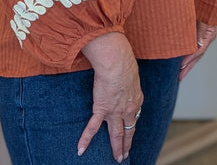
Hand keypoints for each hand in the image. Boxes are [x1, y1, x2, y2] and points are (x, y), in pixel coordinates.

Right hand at [78, 32, 142, 162]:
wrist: (117, 62)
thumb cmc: (124, 61)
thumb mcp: (132, 72)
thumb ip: (129, 80)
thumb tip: (128, 76)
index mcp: (136, 99)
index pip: (134, 117)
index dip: (132, 126)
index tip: (131, 131)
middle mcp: (128, 109)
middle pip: (128, 130)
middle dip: (126, 144)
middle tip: (125, 155)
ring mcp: (115, 111)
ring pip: (116, 134)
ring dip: (116, 147)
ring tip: (117, 158)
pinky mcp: (102, 109)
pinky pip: (93, 127)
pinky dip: (86, 139)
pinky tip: (81, 149)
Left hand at [178, 21, 216, 81]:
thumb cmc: (205, 4)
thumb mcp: (205, 17)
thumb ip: (202, 29)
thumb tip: (199, 44)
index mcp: (209, 34)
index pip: (199, 50)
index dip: (190, 59)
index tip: (181, 67)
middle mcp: (206, 38)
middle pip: (197, 55)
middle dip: (188, 67)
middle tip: (179, 77)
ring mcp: (202, 37)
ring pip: (194, 53)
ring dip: (186, 63)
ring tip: (178, 73)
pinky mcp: (196, 34)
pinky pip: (191, 47)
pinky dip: (186, 54)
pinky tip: (180, 59)